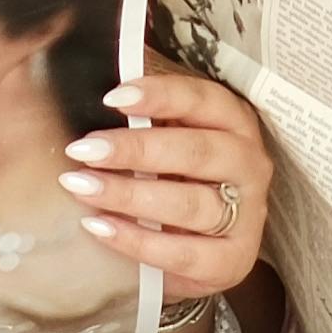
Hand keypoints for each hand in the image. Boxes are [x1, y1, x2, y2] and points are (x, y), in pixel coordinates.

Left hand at [67, 59, 272, 303]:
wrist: (193, 252)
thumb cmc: (175, 179)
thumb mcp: (166, 138)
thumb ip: (143, 111)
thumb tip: (94, 71)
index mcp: (235, 122)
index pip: (203, 100)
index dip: (160, 96)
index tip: (111, 98)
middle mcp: (250, 165)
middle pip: (197, 151)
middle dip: (136, 149)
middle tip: (83, 149)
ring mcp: (247, 215)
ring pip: (191, 203)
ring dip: (130, 194)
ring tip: (82, 187)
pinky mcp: (234, 261)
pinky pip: (185, 252)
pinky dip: (138, 240)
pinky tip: (99, 226)